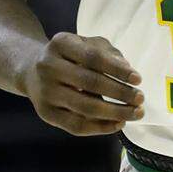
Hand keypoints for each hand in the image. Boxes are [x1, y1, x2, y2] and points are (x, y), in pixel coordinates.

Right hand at [22, 32, 143, 137]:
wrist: (32, 71)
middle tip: (140, 98)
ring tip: (135, 113)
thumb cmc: (69, 57)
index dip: (117, 69)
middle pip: (90, 83)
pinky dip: (101, 128)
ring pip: (85, 108)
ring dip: (115, 113)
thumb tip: (127, 69)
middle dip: (120, 93)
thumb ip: (107, 52)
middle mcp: (48, 66)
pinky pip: (76, 126)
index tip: (138, 79)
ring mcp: (45, 92)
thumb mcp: (85, 44)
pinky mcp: (46, 113)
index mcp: (60, 44)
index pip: (93, 57)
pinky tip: (118, 124)